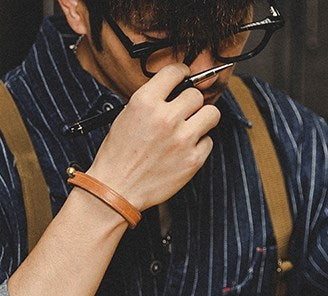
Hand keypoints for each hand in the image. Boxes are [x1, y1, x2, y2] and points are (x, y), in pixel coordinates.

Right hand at [88, 64, 220, 210]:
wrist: (116, 190)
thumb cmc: (117, 157)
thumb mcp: (126, 117)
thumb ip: (151, 102)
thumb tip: (173, 92)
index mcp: (145, 102)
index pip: (175, 72)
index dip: (182, 74)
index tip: (185, 78)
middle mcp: (166, 117)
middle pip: (196, 95)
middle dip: (191, 103)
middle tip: (185, 113)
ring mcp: (182, 139)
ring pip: (211, 114)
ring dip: (203, 119)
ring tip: (193, 127)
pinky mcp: (192, 160)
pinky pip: (208, 142)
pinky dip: (200, 145)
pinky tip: (185, 151)